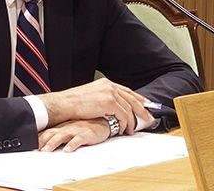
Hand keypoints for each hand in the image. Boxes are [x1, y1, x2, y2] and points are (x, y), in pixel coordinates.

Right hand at [38, 78, 153, 134]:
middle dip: (142, 110)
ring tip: (132, 130)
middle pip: (132, 99)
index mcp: (106, 83)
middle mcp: (110, 86)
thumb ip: (103, 99)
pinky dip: (125, 123)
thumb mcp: (91, 96)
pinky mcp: (109, 102)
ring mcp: (110, 93)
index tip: (146, 105)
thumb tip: (111, 108)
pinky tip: (123, 130)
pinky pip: (123, 115)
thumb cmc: (73, 103)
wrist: (64, 104)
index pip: (127, 91)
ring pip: (129, 108)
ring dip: (132, 121)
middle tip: (149, 119)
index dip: (138, 98)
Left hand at [38, 118, 109, 151]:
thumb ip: (60, 134)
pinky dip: (73, 144)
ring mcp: (77, 130)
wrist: (104, 121)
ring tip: (46, 150)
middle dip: (42, 141)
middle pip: (51, 133)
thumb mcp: (71, 128)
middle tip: (34, 150)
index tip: (29, 146)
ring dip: (53, 143)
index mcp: (63, 126)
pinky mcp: (87, 133)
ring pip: (63, 135)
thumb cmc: (87, 125)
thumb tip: (45, 142)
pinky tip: (68, 149)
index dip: (37, 139)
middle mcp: (68, 127)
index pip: (47, 131)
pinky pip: (79, 139)